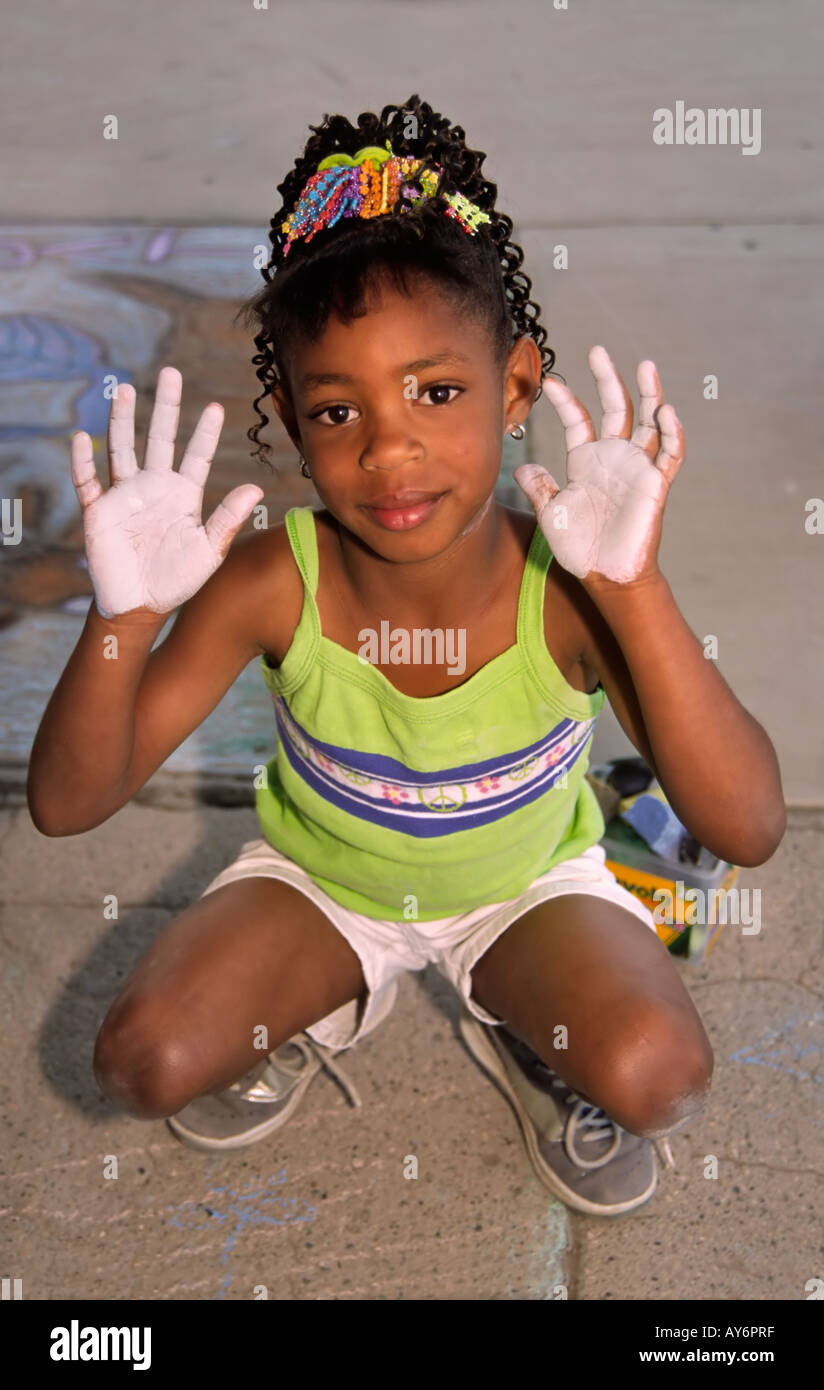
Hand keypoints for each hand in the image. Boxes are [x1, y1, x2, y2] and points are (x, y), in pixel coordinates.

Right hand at [70, 367, 264, 618]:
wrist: (140, 606)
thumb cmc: (176, 581)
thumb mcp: (208, 551)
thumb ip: (228, 519)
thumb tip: (256, 488)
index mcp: (183, 496)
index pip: (196, 456)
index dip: (205, 433)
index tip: (215, 407)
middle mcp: (154, 488)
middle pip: (159, 438)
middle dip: (165, 407)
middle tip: (171, 373)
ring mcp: (125, 496)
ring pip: (122, 449)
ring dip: (121, 421)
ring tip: (125, 390)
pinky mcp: (100, 511)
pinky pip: (88, 482)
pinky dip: (83, 461)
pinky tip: (82, 438)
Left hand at [513, 346, 684, 588]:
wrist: (605, 575)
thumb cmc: (580, 547)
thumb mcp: (552, 514)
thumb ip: (540, 488)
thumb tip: (522, 467)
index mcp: (586, 462)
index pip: (579, 421)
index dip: (568, 401)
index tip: (554, 382)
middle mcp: (613, 459)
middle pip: (615, 410)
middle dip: (608, 380)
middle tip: (598, 351)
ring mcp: (636, 469)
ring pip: (649, 423)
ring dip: (650, 395)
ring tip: (646, 367)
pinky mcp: (655, 485)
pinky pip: (669, 455)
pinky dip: (672, 433)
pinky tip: (667, 412)